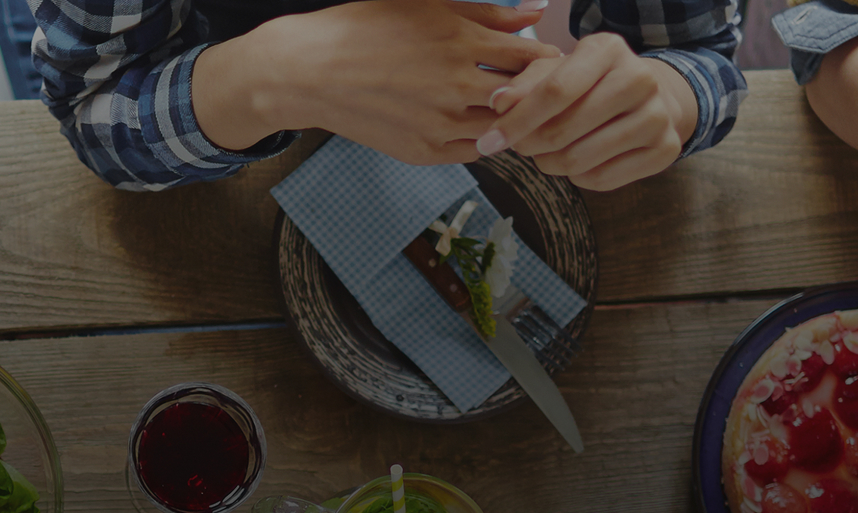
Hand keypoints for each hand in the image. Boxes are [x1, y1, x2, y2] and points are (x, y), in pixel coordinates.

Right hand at [198, 0, 558, 161]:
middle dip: (538, 93)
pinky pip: (476, 151)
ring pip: (505, 131)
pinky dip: (483, 136)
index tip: (546, 60)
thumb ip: (488, 12)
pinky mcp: (425, 152)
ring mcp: (442, 125)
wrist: (309, 71)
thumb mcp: (429, 4)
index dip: (548, 60)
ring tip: (501, 105)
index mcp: (462, 44)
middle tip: (534, 88)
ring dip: (511, 119)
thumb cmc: (365, 28)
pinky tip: (473, 120)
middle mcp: (458, 89)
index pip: (536, 59)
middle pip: (529, 99)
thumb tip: (536, 10)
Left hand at [481, 33, 695, 189]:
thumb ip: (525, 84)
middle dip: (530, 145)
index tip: (489, 141)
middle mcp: (640, 79)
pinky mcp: (665, 150)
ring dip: (550, 164)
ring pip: (580, 160)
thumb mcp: (558, 71)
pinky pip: (601, 179)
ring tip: (547, 154)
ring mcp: (657, 116)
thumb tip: (498, 103)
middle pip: (564, 130)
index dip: (517, 121)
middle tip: (520, 147)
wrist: (651, 98)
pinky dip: (578, 177)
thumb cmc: (591, 84)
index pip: (555, 91)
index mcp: (609, 49)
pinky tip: (577, 162)